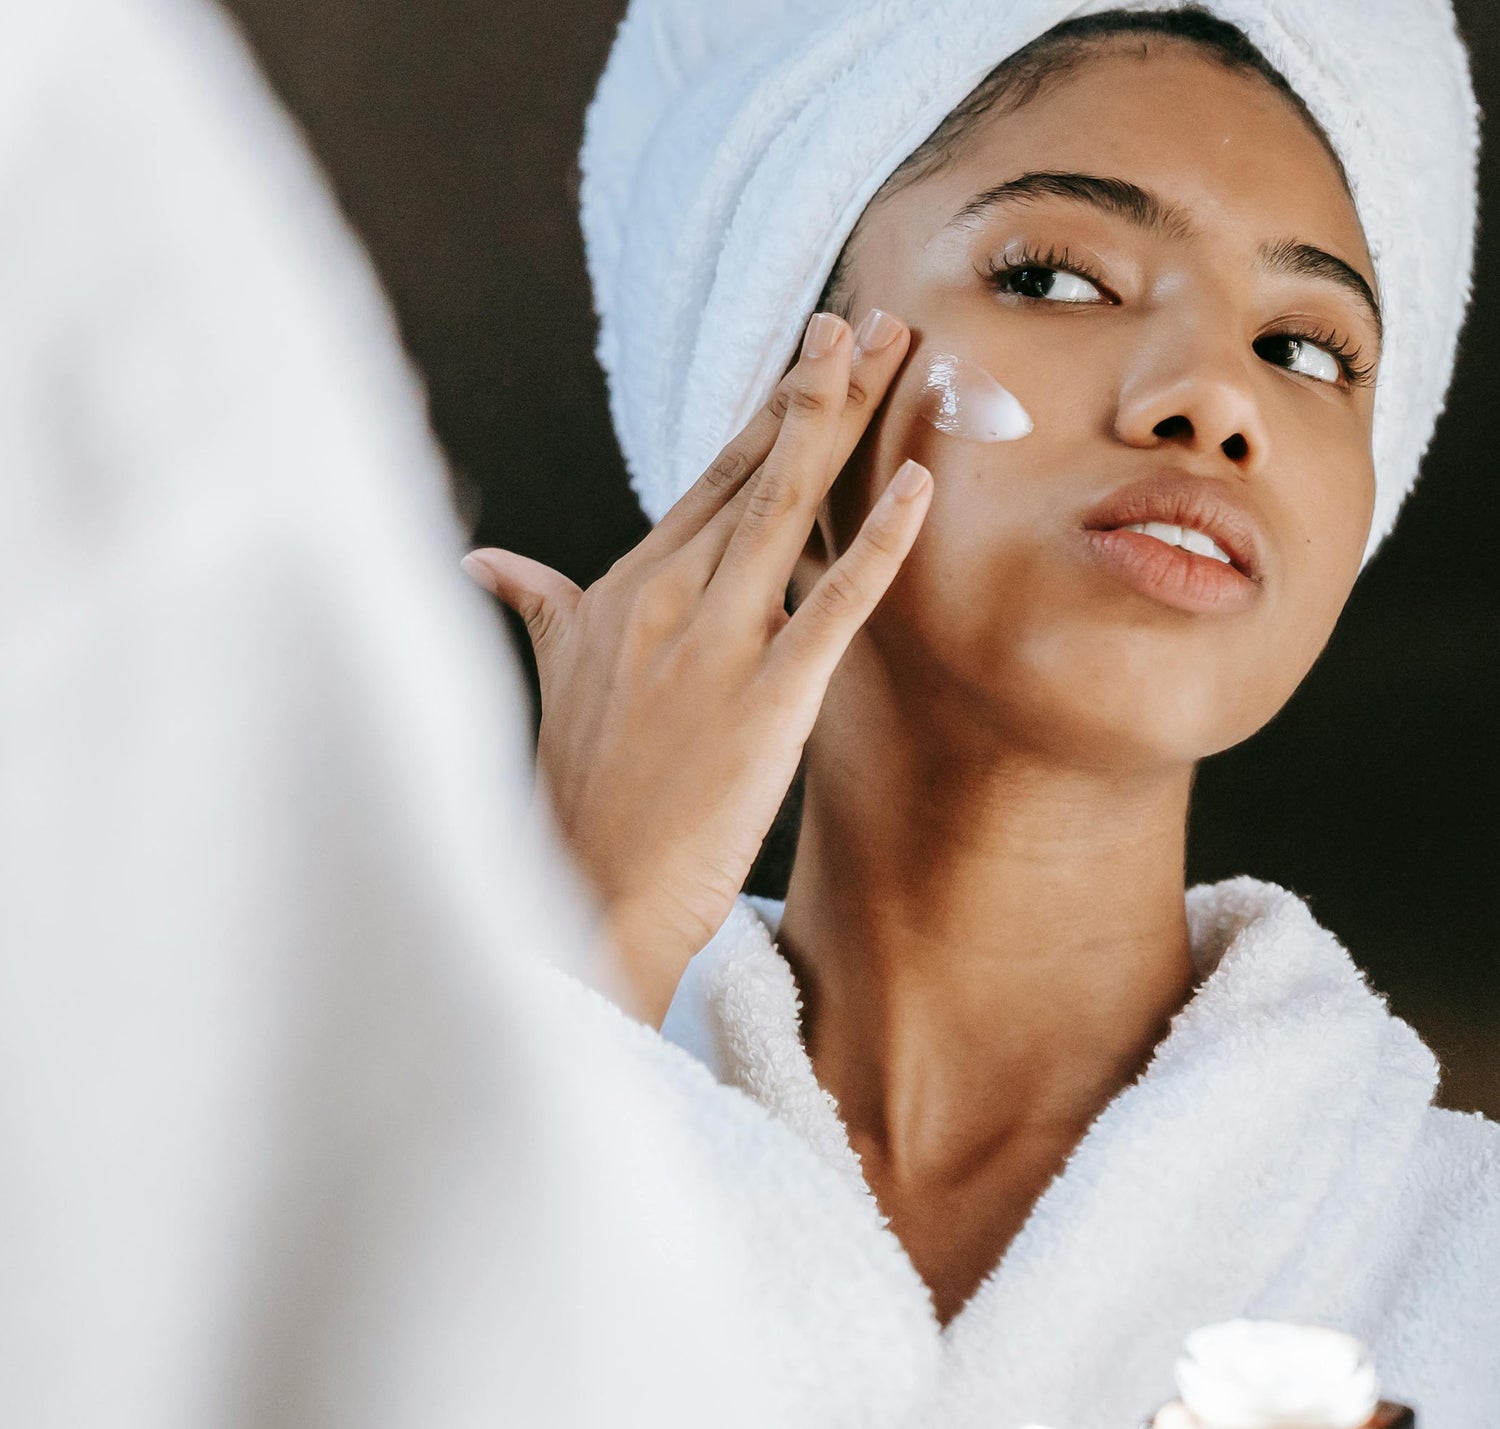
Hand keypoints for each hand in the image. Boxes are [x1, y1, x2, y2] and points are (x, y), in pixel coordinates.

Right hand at [462, 308, 928, 1024]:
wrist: (585, 892)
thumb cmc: (575, 792)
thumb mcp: (554, 676)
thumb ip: (537, 603)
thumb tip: (483, 562)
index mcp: (628, 586)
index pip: (711, 477)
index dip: (767, 411)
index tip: (809, 352)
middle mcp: (671, 594)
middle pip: (759, 469)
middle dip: (819, 388)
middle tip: (873, 316)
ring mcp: (718, 641)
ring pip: (791, 506)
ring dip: (845, 421)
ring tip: (893, 349)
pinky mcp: (767, 697)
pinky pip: (835, 601)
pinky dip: (882, 540)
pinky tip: (923, 483)